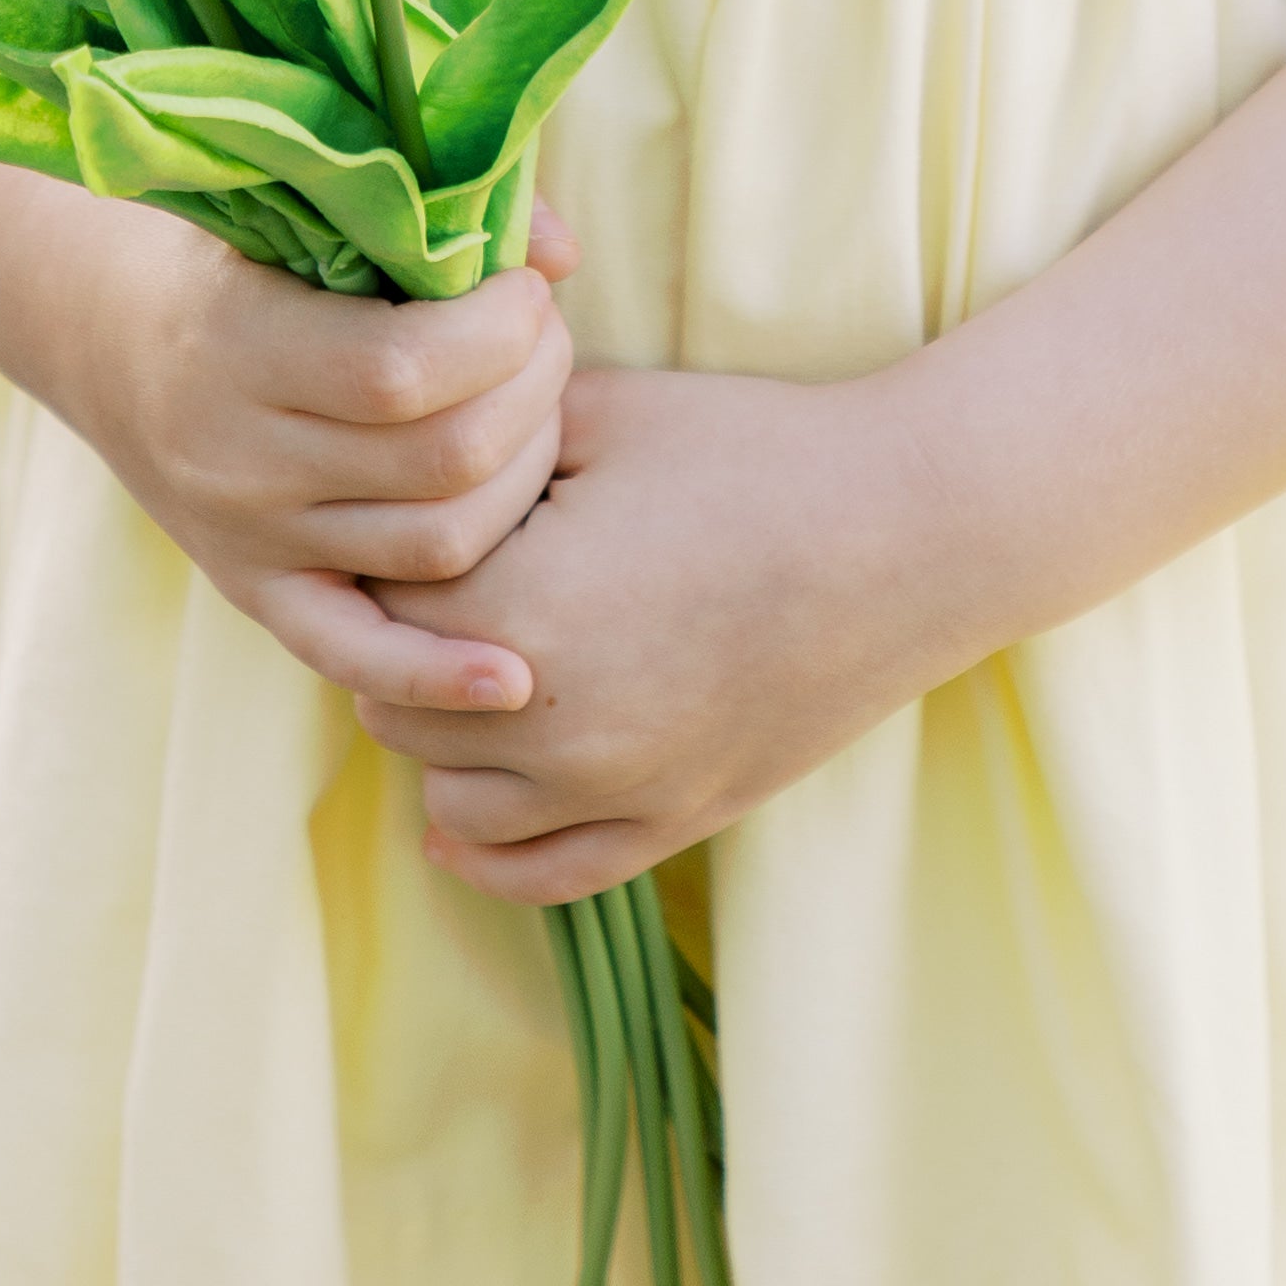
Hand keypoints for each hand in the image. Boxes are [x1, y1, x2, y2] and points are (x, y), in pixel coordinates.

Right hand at [73, 195, 583, 712]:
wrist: (108, 336)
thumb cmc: (234, 247)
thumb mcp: (305, 200)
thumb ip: (433, 210)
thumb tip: (561, 253)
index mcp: (240, 344)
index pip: (404, 369)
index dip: (500, 330)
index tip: (527, 288)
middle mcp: (241, 458)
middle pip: (442, 460)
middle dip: (534, 390)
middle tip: (546, 342)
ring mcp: (250, 538)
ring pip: (436, 546)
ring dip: (524, 478)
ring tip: (533, 416)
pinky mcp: (259, 594)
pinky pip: (355, 655)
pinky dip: (438, 675)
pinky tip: (514, 679)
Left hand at [350, 358, 935, 900]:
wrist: (909, 531)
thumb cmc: (756, 451)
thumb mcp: (605, 413)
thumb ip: (490, 439)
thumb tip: (410, 443)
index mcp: (514, 607)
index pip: (376, 606)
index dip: (386, 553)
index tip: (411, 520)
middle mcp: (548, 720)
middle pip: (396, 706)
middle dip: (404, 647)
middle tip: (443, 586)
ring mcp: (613, 786)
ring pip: (449, 796)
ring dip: (442, 739)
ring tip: (476, 670)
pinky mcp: (672, 820)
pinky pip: (538, 873)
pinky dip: (483, 850)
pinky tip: (461, 814)